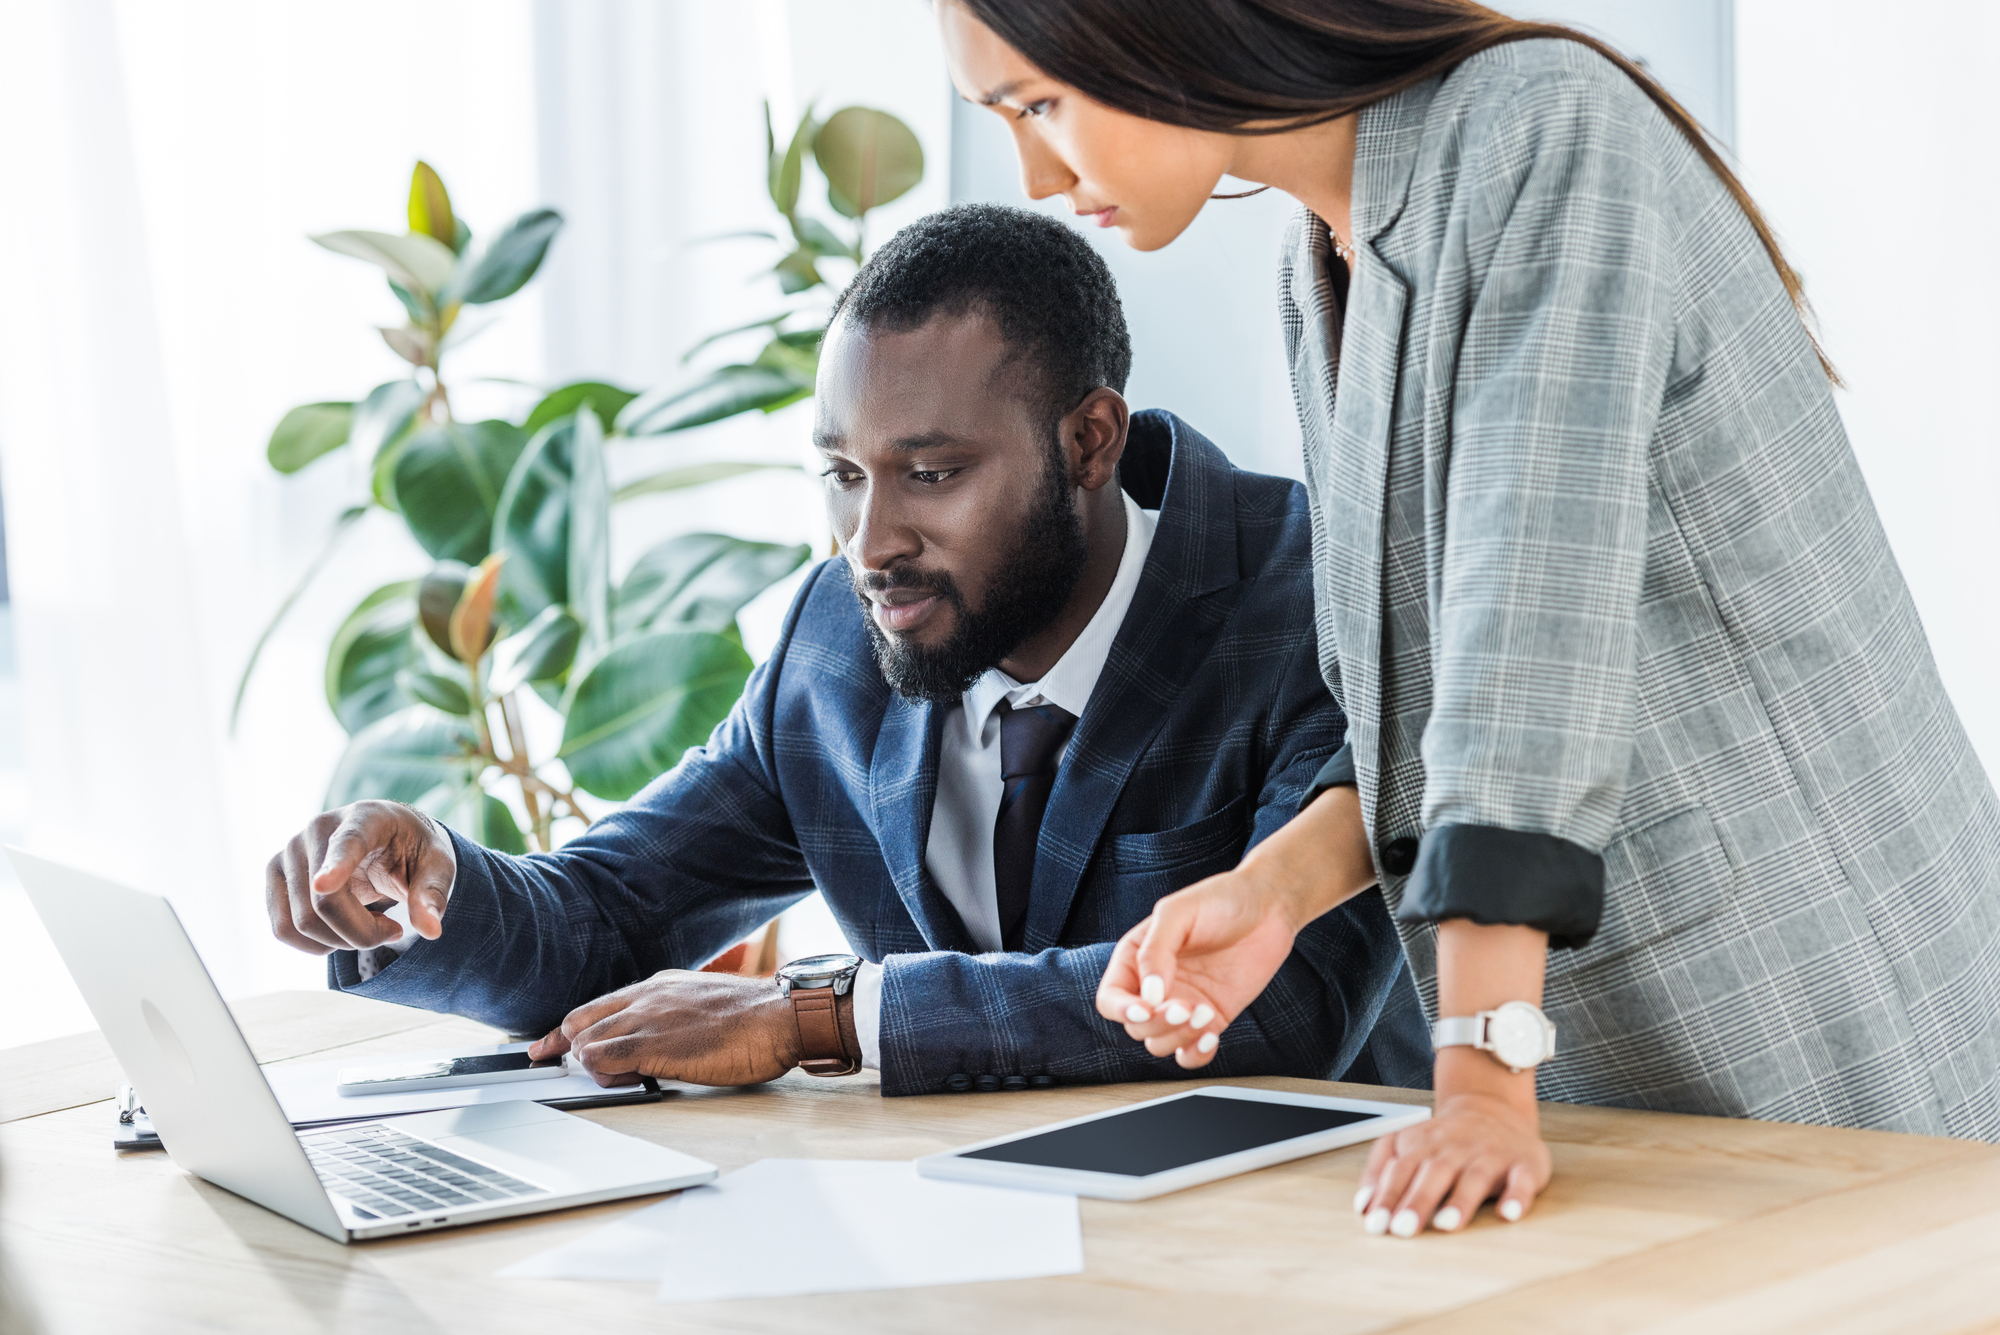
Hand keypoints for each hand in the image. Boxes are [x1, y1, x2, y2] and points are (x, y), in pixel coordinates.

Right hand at [264, 800, 454, 954]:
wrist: (387, 839)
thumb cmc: (413, 851)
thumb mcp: (437, 866)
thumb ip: (432, 894)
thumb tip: (431, 930)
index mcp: (365, 817)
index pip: (347, 843)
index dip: (336, 865)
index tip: (325, 885)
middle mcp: (317, 828)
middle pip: (324, 903)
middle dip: (362, 933)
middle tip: (392, 929)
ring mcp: (289, 851)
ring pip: (301, 922)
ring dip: (340, 942)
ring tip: (368, 923)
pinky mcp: (275, 875)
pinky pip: (283, 929)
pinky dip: (316, 944)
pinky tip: (341, 929)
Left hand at [528, 970, 821, 1086]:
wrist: (780, 1017)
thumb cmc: (754, 1018)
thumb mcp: (704, 1005)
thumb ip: (674, 1017)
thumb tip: (659, 1042)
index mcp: (659, 986)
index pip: (598, 1005)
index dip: (569, 1030)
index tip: (550, 1045)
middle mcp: (646, 997)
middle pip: (581, 1019)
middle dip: (566, 1047)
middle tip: (559, 1068)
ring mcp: (648, 1019)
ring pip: (586, 1040)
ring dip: (590, 1065)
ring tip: (617, 1078)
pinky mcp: (654, 1045)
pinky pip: (602, 1058)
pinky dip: (600, 1073)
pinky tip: (621, 1080)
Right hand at [1095, 786, 1376, 1066]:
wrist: (1268, 908)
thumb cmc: (1220, 900)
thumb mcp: (1179, 912)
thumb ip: (1155, 950)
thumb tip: (1148, 994)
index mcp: (1136, 959)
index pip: (1110, 999)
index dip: (1121, 1009)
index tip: (1146, 1008)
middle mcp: (1154, 986)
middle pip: (1135, 1026)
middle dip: (1158, 1023)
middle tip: (1187, 1007)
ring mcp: (1182, 1005)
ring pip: (1159, 1043)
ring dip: (1178, 1038)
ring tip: (1205, 1014)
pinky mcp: (1210, 1019)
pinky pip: (1190, 1053)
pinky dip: (1195, 1055)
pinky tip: (1212, 1037)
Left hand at [1355, 1083, 1550, 1236]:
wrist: (1492, 1108)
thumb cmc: (1444, 1139)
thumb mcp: (1406, 1144)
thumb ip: (1380, 1170)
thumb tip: (1362, 1206)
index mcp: (1424, 1145)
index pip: (1401, 1170)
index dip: (1388, 1196)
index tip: (1376, 1224)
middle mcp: (1456, 1149)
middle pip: (1434, 1174)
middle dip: (1418, 1201)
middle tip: (1403, 1229)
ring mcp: (1490, 1155)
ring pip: (1475, 1177)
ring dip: (1461, 1201)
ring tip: (1447, 1224)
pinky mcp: (1523, 1164)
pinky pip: (1522, 1180)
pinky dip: (1517, 1197)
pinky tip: (1509, 1213)